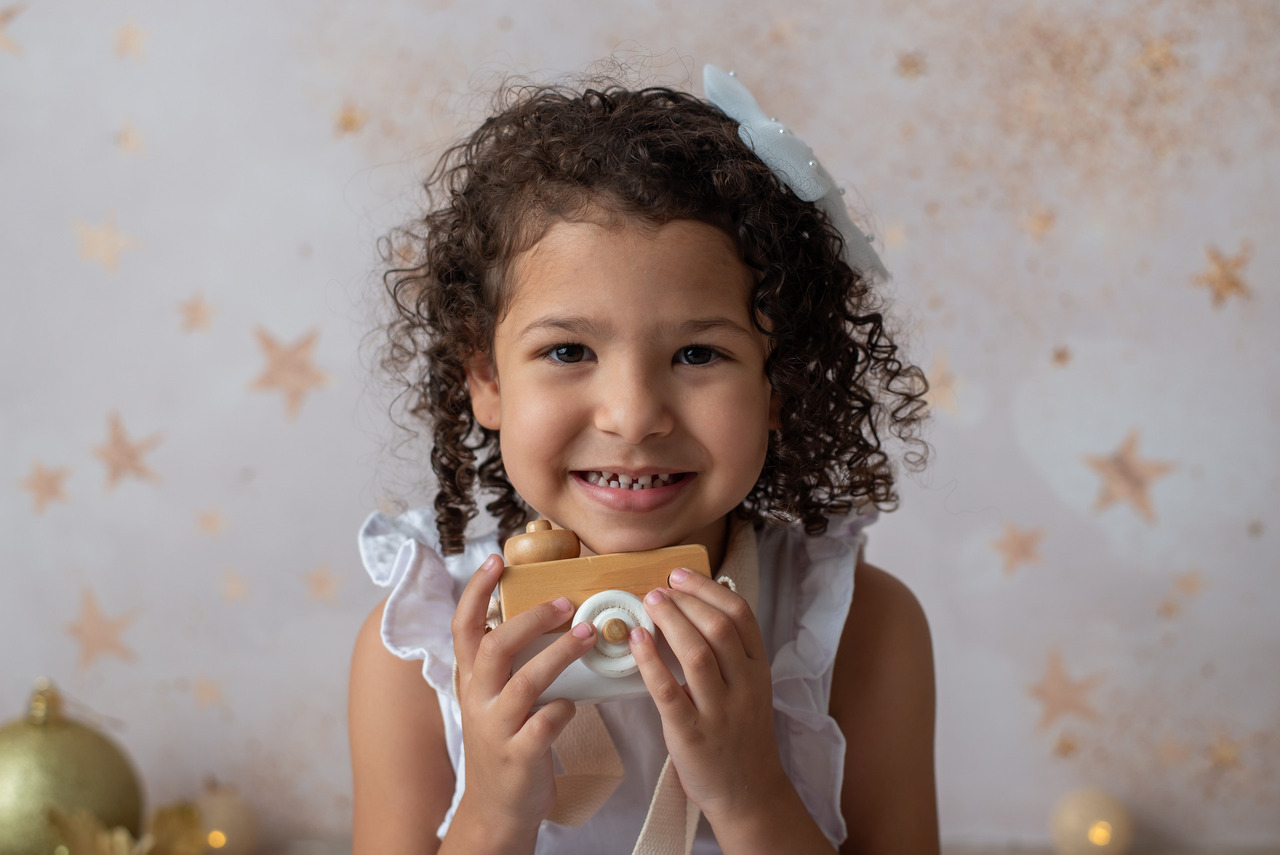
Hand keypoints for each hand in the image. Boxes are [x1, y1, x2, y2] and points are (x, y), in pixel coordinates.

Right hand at [449, 554, 597, 843]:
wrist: (497, 809)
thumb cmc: (505, 740)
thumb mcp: (493, 697)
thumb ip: (509, 661)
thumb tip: (544, 611)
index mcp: (471, 678)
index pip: (463, 626)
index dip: (476, 590)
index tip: (496, 560)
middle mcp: (478, 698)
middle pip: (495, 645)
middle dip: (532, 618)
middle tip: (566, 603)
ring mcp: (496, 728)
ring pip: (525, 682)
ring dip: (560, 654)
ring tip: (590, 635)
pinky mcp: (518, 755)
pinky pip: (545, 724)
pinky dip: (564, 710)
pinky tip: (576, 705)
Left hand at [629, 567, 789, 823]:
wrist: (748, 791)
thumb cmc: (740, 733)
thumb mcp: (748, 686)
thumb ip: (729, 651)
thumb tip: (696, 604)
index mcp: (757, 669)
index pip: (741, 615)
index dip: (708, 588)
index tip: (681, 575)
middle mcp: (744, 686)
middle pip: (719, 628)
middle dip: (687, 600)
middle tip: (660, 588)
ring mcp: (720, 711)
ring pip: (698, 655)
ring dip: (671, 622)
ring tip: (649, 603)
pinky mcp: (692, 734)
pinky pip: (668, 691)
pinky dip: (651, 661)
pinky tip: (636, 640)